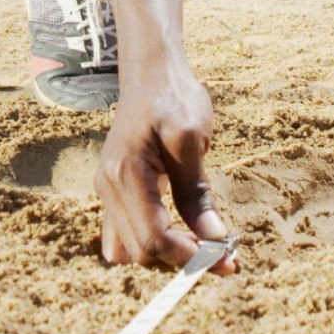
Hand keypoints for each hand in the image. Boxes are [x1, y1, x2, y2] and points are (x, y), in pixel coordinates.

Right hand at [96, 62, 238, 275]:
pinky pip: (125, 236)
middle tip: (224, 253)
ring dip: (167, 255)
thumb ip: (197, 191)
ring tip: (203, 243)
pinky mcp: (114, 193)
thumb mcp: (191, 138)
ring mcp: (107, 192)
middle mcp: (108, 188)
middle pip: (142, 251)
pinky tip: (183, 234)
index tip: (227, 260)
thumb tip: (215, 238)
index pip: (153, 237)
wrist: (151, 73)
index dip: (190, 256)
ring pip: (131, 250)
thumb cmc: (173, 98)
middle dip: (182, 258)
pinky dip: (153, 244)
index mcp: (125, 174)